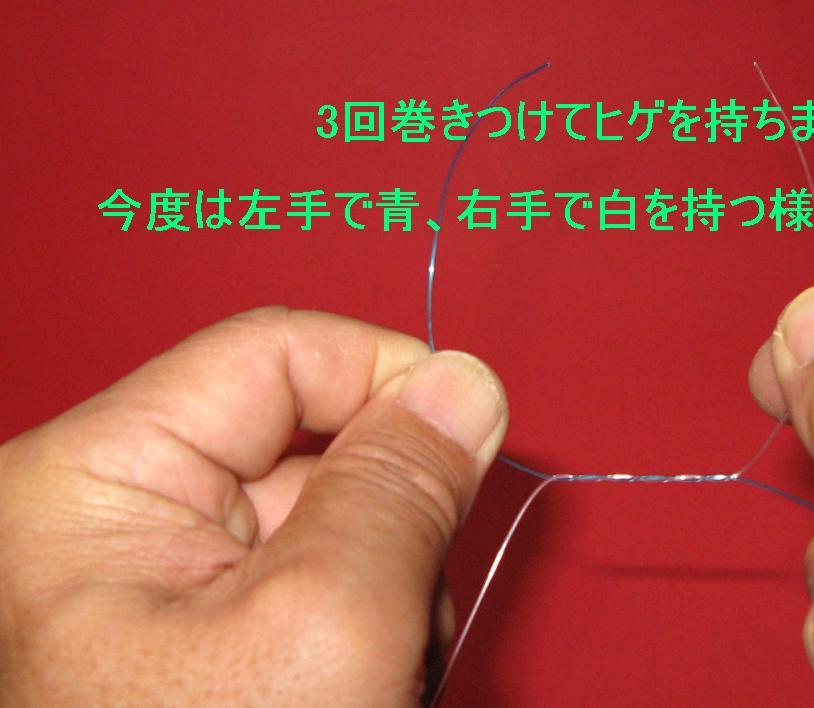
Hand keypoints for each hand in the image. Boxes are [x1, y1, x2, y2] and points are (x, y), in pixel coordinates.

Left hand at [0, 307, 507, 705]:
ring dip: (384, 583)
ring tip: (375, 672)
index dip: (389, 377)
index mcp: (88, 484)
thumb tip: (462, 390)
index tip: (470, 427)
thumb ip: (399, 489)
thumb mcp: (325, 627)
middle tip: (406, 606)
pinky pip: (310, 582)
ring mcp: (145, 584)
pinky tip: (358, 686)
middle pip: (303, 441)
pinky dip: (363, 625)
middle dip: (389, 514)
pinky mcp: (189, 635)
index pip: (274, 353)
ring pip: (321, 518)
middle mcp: (104, 521)